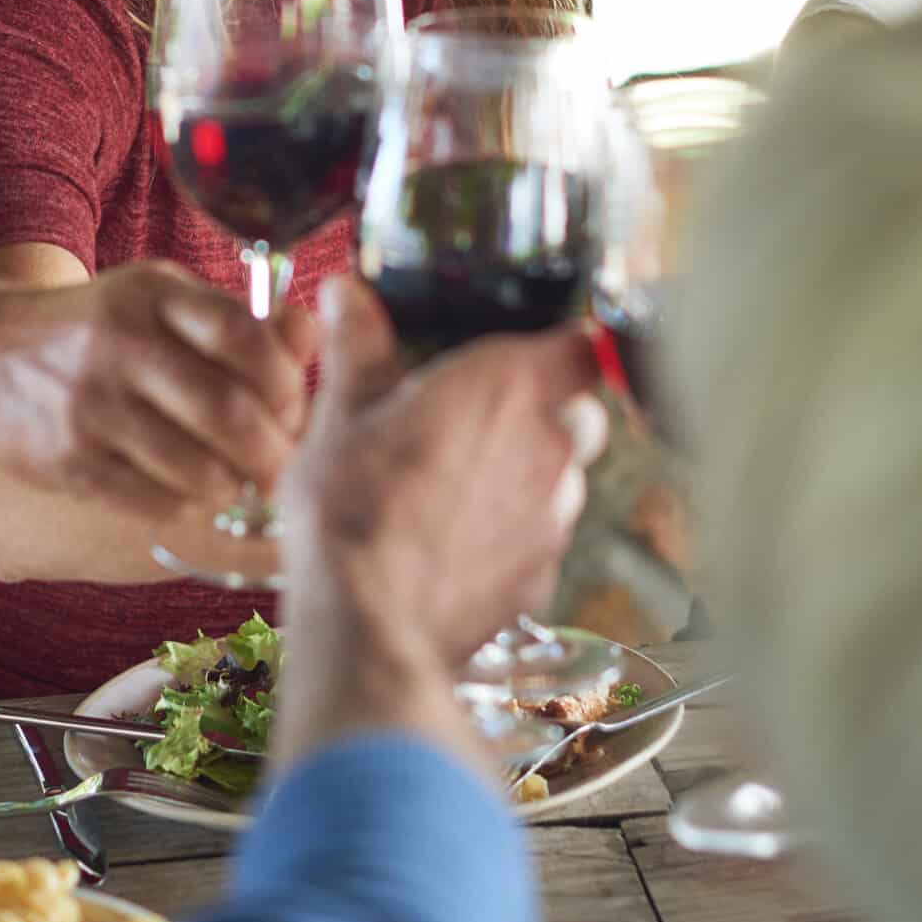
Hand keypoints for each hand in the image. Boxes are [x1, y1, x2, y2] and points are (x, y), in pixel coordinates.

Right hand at [0, 261, 317, 518]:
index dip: (285, 380)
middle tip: (282, 465)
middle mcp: (121, 347)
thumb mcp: (151, 297)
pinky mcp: (70, 461)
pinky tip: (185, 490)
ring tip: (236, 480)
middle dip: (273, 451)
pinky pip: (155, 501)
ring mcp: (92, 408)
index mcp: (150, 297)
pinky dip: (186, 504)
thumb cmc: (89, 329)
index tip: (295, 405)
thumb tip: (307, 337)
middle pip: (228, 412)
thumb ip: (226, 318)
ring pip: (198, 469)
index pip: (242, 337)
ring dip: (233, 485)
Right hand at [275, 277, 601, 761]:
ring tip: (456, 488)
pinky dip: (512, 535)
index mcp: (506, 386)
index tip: (535, 349)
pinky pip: (542, 539)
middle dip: (543, 412)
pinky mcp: (541, 577)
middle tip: (477, 420)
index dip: (561, 346)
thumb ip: (357, 346)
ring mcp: (552, 517)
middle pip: (580, 412)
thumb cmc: (352, 516)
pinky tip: (456, 542)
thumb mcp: (340, 414)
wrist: (365, 627)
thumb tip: (346, 294)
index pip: (580, 346)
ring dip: (527, 476)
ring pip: (564, 480)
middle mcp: (548, 447)